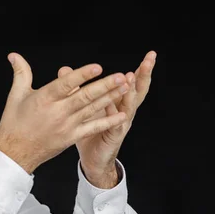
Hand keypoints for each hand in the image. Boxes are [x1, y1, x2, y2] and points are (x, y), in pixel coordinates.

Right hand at [0, 52, 129, 174]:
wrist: (15, 153)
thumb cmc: (14, 123)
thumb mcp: (16, 96)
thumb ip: (21, 73)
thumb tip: (13, 55)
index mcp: (43, 99)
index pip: (65, 85)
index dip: (81, 75)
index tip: (97, 67)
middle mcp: (57, 112)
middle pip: (84, 97)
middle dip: (104, 86)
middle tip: (121, 76)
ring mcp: (66, 126)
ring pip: (91, 109)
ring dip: (110, 98)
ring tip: (125, 87)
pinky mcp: (70, 137)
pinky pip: (92, 128)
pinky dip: (107, 121)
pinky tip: (121, 115)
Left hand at [57, 51, 156, 187]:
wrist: (93, 158)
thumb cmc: (90, 130)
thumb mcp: (84, 106)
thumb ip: (77, 88)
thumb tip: (64, 70)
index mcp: (119, 102)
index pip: (133, 83)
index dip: (141, 70)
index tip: (149, 55)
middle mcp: (124, 111)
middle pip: (138, 91)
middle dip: (144, 75)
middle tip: (149, 60)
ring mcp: (121, 123)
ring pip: (130, 105)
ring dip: (130, 91)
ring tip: (130, 78)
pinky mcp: (114, 136)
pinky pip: (116, 124)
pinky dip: (116, 115)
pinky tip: (115, 106)